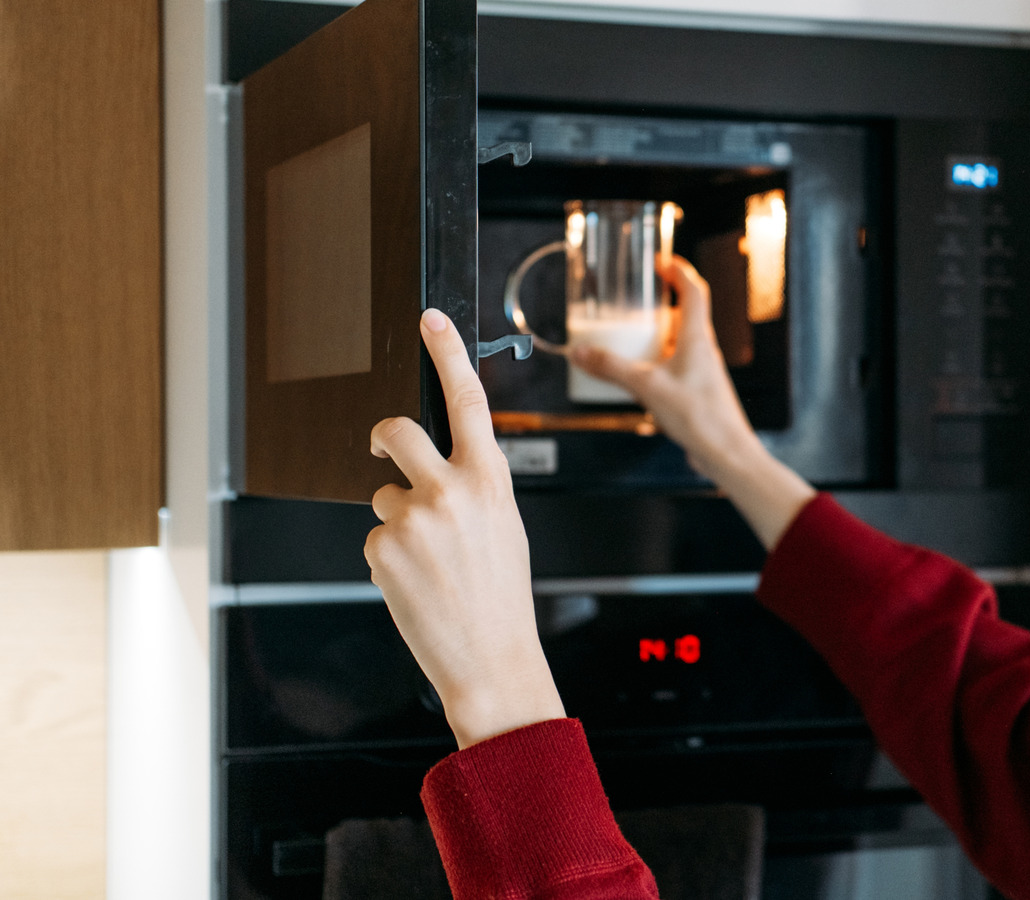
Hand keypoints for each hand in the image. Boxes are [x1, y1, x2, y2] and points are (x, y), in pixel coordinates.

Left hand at [365, 308, 565, 748]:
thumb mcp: (506, 526)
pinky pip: (375, 537)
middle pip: (397, 431)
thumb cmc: (501, 596)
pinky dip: (390, 557)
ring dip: (397, 520)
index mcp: (491, 478)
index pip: (467, 399)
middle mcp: (452, 489)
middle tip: (383, 447)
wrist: (491, 658)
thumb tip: (441, 467)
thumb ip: (476, 486)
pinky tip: (416, 583)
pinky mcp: (383, 549)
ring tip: (428, 561)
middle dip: (383, 436)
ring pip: (383, 494)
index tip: (430, 320)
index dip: (446, 353)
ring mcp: (414, 518)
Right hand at [569, 257, 761, 479]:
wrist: (726, 453)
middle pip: (685, 315)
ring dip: (658, 336)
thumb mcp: (647, 387)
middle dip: (660, 305)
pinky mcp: (697, 391)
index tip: (661, 263)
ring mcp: (702, 371)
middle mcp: (703, 350)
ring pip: (679, 342)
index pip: (694, 290)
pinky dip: (657, 363)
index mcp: (697, 338)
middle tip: (637, 302)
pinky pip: (676, 367)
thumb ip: (611, 368)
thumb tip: (581, 353)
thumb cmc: (700, 417)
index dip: (679, 271)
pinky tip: (639, 378)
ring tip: (631, 338)